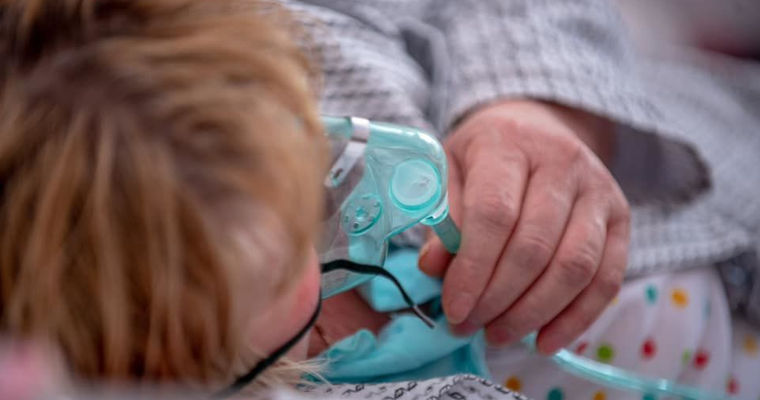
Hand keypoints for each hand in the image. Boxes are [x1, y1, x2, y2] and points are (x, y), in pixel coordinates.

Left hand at [419, 100, 629, 353]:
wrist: (537, 126)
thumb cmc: (483, 155)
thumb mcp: (448, 170)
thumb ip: (441, 216)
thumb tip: (433, 268)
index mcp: (509, 143)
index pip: (494, 214)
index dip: (474, 269)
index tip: (454, 309)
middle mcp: (563, 161)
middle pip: (535, 246)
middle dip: (498, 299)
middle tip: (468, 327)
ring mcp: (599, 189)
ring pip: (575, 267)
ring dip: (534, 313)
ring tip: (498, 335)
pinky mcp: (621, 217)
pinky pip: (606, 279)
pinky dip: (576, 319)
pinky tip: (543, 341)